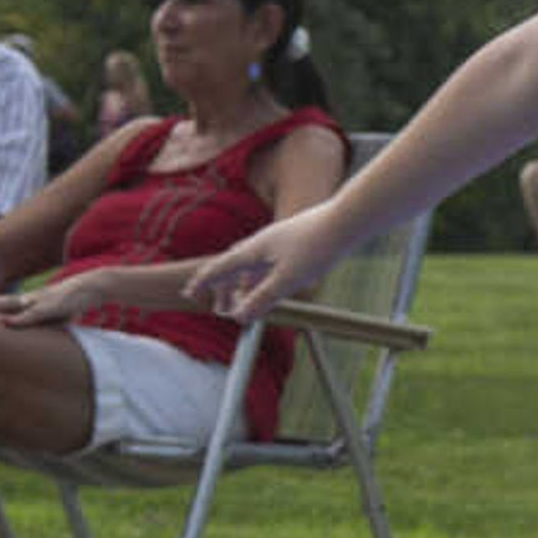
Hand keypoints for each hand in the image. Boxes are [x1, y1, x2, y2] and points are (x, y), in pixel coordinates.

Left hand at [0, 277, 100, 329]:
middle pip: (2, 301)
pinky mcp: (54, 305)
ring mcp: (42, 299)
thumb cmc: (75, 302)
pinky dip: (19, 319)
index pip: (4, 304)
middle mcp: (32, 298)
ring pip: (12, 303)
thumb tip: (36, 339)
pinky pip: (33, 313)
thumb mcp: (57, 315)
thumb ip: (43, 323)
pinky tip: (7, 322)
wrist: (96, 284)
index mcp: (32, 301)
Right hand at [188, 208, 341, 324]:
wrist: (347, 220)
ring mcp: (278, 241)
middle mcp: (262, 242)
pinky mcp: (295, 241)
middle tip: (216, 308)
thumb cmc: (318, 248)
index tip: (190, 293)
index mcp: (255, 250)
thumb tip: (238, 317)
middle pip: (233, 266)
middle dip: (221, 287)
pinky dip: (259, 275)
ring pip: (251, 263)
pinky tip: (266, 283)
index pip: (221, 268)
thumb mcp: (288, 280)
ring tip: (237, 301)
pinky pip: (268, 260)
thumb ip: (262, 298)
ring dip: (241, 283)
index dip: (205, 282)